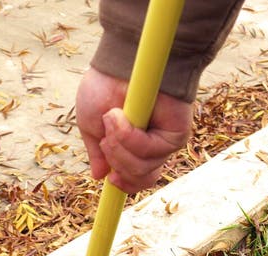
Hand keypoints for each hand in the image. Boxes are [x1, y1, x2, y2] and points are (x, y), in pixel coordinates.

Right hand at [76, 68, 193, 193]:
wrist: (121, 59)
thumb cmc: (105, 85)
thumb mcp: (91, 123)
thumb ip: (97, 152)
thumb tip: (99, 176)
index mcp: (134, 148)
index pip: (137, 179)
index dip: (125, 184)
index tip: (111, 179)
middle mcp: (152, 147)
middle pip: (138, 179)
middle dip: (116, 161)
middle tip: (106, 135)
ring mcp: (165, 142)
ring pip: (142, 169)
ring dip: (119, 147)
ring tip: (112, 118)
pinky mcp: (176, 134)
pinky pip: (149, 153)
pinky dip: (129, 137)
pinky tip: (120, 116)